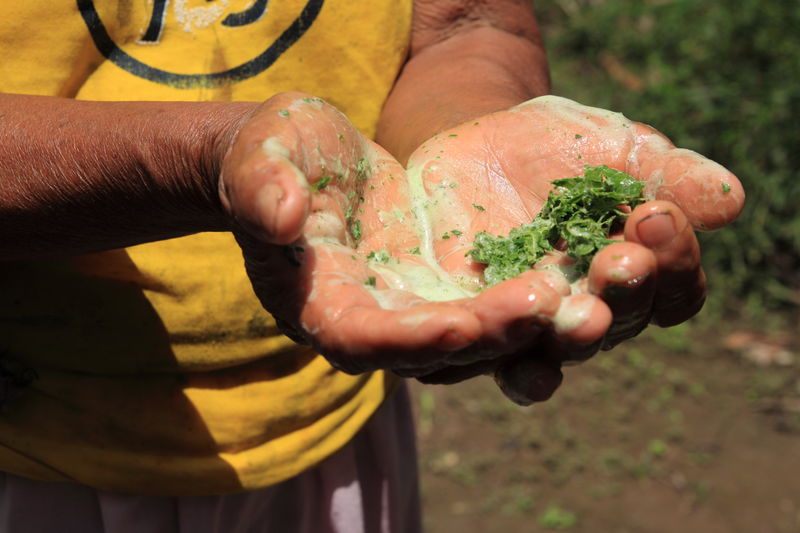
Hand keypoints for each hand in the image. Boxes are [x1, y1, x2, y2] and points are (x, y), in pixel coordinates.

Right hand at [218, 93, 584, 386]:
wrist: (308, 158)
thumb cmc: (278, 153)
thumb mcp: (263, 156)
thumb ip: (263, 187)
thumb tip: (283, 216)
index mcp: (319, 305)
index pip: (361, 340)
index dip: (408, 340)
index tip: (461, 326)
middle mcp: (372, 323)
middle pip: (433, 349)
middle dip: (489, 334)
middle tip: (547, 306)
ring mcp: (414, 308)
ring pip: (476, 337)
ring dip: (527, 328)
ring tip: (581, 299)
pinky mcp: (448, 286)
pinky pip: (494, 301)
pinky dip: (535, 296)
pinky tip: (581, 275)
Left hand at [398, 95, 743, 401]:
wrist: (478, 146)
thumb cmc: (561, 148)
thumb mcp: (614, 148)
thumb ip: (668, 174)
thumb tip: (729, 201)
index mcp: (634, 279)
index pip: (670, 290)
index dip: (671, 261)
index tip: (655, 216)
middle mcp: (586, 315)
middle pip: (614, 327)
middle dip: (619, 296)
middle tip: (618, 262)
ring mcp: (527, 329)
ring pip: (549, 353)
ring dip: (561, 334)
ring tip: (559, 303)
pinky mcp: (469, 327)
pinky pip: (476, 357)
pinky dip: (483, 353)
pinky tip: (481, 339)